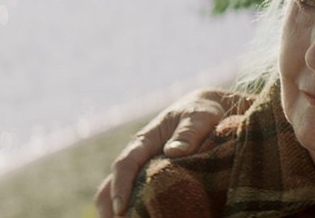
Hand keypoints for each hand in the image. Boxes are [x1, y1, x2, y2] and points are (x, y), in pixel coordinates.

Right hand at [94, 89, 252, 217]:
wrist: (204, 108)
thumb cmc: (201, 112)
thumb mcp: (201, 117)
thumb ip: (189, 132)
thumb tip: (173, 151)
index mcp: (145, 140)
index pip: (125, 163)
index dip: (120, 186)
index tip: (121, 208)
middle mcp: (138, 156)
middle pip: (110, 184)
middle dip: (110, 207)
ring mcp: (142, 169)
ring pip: (117, 193)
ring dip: (117, 212)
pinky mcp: (151, 179)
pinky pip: (135, 197)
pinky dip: (133, 211)